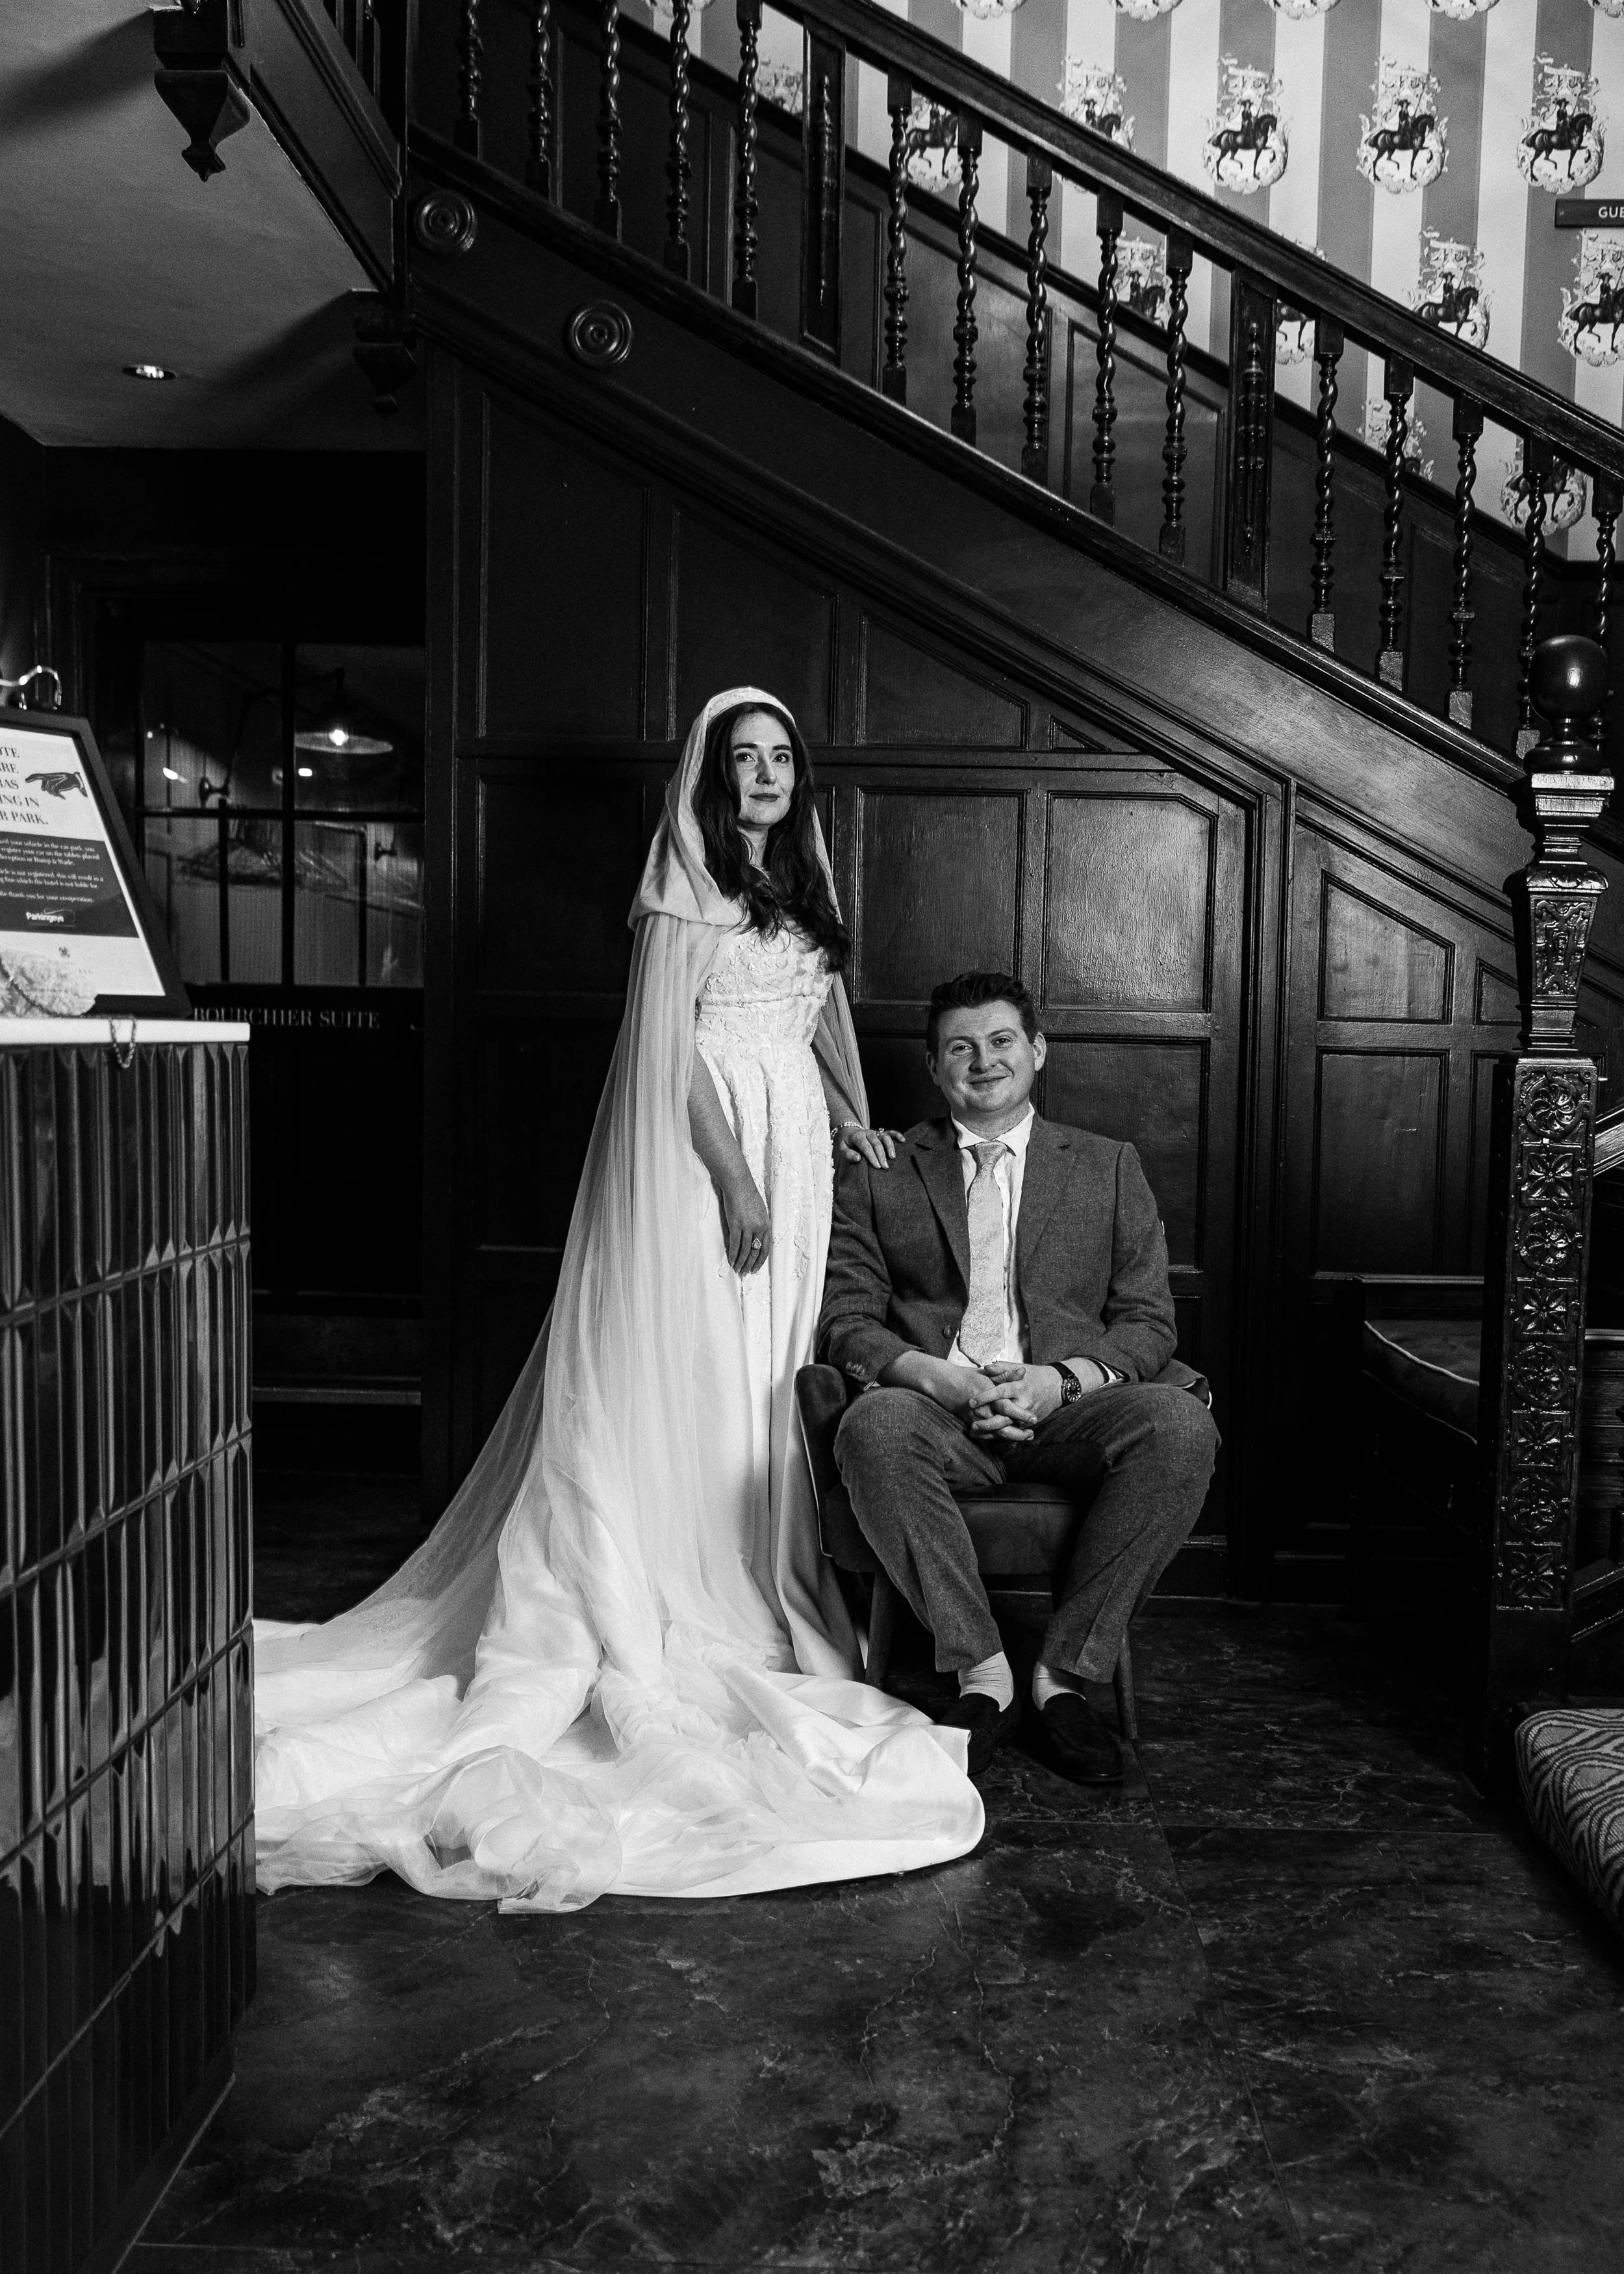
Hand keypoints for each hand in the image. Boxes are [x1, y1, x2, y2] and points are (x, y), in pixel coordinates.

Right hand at [718, 1169, 769, 1274]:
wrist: (739, 1185)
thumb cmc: (749, 1196)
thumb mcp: (760, 1211)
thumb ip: (760, 1225)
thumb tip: (755, 1239)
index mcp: (767, 1224)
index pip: (766, 1248)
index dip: (760, 1261)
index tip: (755, 1269)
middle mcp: (759, 1227)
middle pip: (755, 1251)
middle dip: (750, 1264)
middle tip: (745, 1273)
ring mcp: (747, 1226)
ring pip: (745, 1250)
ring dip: (741, 1262)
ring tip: (737, 1270)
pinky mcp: (735, 1225)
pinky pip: (735, 1244)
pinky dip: (733, 1254)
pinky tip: (731, 1261)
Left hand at [837, 1123, 901, 1169]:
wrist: (848, 1133)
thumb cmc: (846, 1144)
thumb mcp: (841, 1149)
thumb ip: (848, 1154)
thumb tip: (858, 1159)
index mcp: (858, 1137)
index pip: (866, 1147)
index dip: (872, 1157)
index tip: (877, 1166)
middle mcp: (868, 1133)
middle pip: (877, 1143)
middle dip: (881, 1155)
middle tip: (885, 1167)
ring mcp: (875, 1133)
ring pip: (885, 1137)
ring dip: (890, 1147)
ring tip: (892, 1158)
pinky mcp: (880, 1133)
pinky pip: (890, 1132)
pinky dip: (897, 1135)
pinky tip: (903, 1140)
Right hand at [911, 1357, 1035, 1441]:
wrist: (944, 1382)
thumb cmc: (968, 1376)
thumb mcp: (989, 1374)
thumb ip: (1007, 1375)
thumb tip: (1023, 1371)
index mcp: (990, 1394)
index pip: (1009, 1408)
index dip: (1022, 1415)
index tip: (1034, 1419)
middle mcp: (983, 1408)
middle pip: (1003, 1425)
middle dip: (1018, 1432)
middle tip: (1031, 1434)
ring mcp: (975, 1417)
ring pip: (995, 1433)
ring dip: (1010, 1437)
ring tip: (1023, 1438)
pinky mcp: (969, 1422)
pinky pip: (985, 1434)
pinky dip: (996, 1438)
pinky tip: (1006, 1439)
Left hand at [970, 1362, 1063, 1438]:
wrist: (1055, 1387)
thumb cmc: (1033, 1376)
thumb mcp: (1018, 1367)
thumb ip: (1001, 1368)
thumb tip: (986, 1368)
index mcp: (1019, 1386)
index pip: (1000, 1392)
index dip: (985, 1397)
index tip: (971, 1402)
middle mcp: (1024, 1402)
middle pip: (1004, 1414)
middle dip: (988, 1421)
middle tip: (972, 1424)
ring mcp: (1027, 1415)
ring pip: (1008, 1427)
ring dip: (991, 1432)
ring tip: (974, 1433)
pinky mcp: (1029, 1423)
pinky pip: (1013, 1432)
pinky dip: (998, 1436)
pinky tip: (984, 1437)